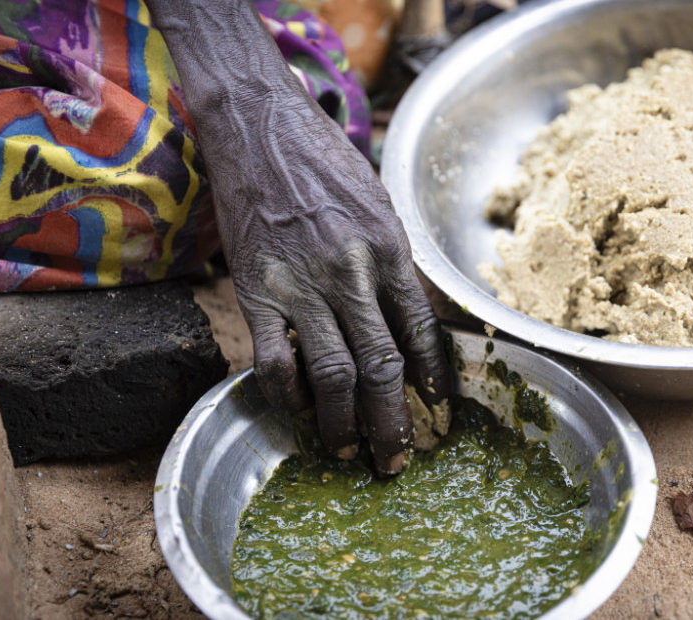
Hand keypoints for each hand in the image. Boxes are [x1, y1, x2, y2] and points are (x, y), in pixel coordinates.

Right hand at [210, 97, 451, 473]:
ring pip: (334, 373)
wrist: (261, 127)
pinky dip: (287, 393)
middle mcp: (353, 273)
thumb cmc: (324, 163)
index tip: (435, 407)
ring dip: (343, 422)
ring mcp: (303, 285)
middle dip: (393, 422)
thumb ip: (394, 262)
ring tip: (348, 449)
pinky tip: (297, 406)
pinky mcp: (257, 290)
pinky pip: (275, 360)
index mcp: (390, 251)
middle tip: (397, 459)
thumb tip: (409, 318)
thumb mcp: (379, 205)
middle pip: (382, 366)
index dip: (431, 379)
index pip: (421, 333)